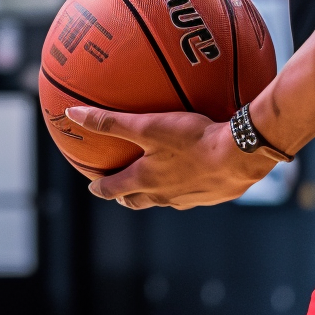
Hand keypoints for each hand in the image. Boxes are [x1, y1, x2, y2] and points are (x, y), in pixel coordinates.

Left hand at [66, 106, 278, 208]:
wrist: (241, 156)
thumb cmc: (192, 140)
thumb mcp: (147, 126)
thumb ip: (110, 122)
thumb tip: (73, 114)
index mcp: (146, 181)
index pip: (114, 189)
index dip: (100, 188)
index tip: (92, 187)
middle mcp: (166, 196)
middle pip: (138, 201)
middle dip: (126, 196)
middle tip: (120, 191)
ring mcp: (191, 199)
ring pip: (167, 200)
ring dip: (157, 193)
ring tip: (157, 182)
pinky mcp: (215, 196)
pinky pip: (194, 193)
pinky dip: (187, 185)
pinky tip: (197, 171)